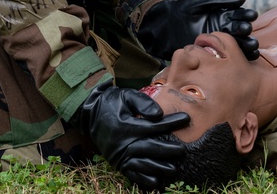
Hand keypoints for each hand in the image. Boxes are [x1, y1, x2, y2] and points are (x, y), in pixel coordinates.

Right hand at [72, 81, 188, 189]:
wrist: (91, 114)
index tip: (186, 119)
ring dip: (158, 168)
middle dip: (167, 150)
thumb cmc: (113, 102)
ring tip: (174, 170)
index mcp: (125, 125)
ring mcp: (118, 155)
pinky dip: (143, 178)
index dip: (170, 123)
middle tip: (183, 151)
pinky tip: (156, 182)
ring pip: (141, 164)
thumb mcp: (126, 95)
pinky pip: (131, 173)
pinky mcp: (116, 162)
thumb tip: (159, 114)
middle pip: (148, 148)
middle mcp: (121, 143)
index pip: (152, 126)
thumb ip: (143, 102)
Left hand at [137, 0, 258, 60]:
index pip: (239, 16)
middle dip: (245, 30)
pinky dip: (239, 57)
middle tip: (247, 30)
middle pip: (240, 30)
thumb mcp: (201, 1)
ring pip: (237, 44)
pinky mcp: (212, 54)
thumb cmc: (182, 10)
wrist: (164, 25)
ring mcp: (219, 43)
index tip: (252, 16)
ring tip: (252, 46)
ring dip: (247, 45)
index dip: (246, 15)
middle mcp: (223, 29)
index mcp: (223, 15)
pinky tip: (246, 58)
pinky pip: (227, 57)